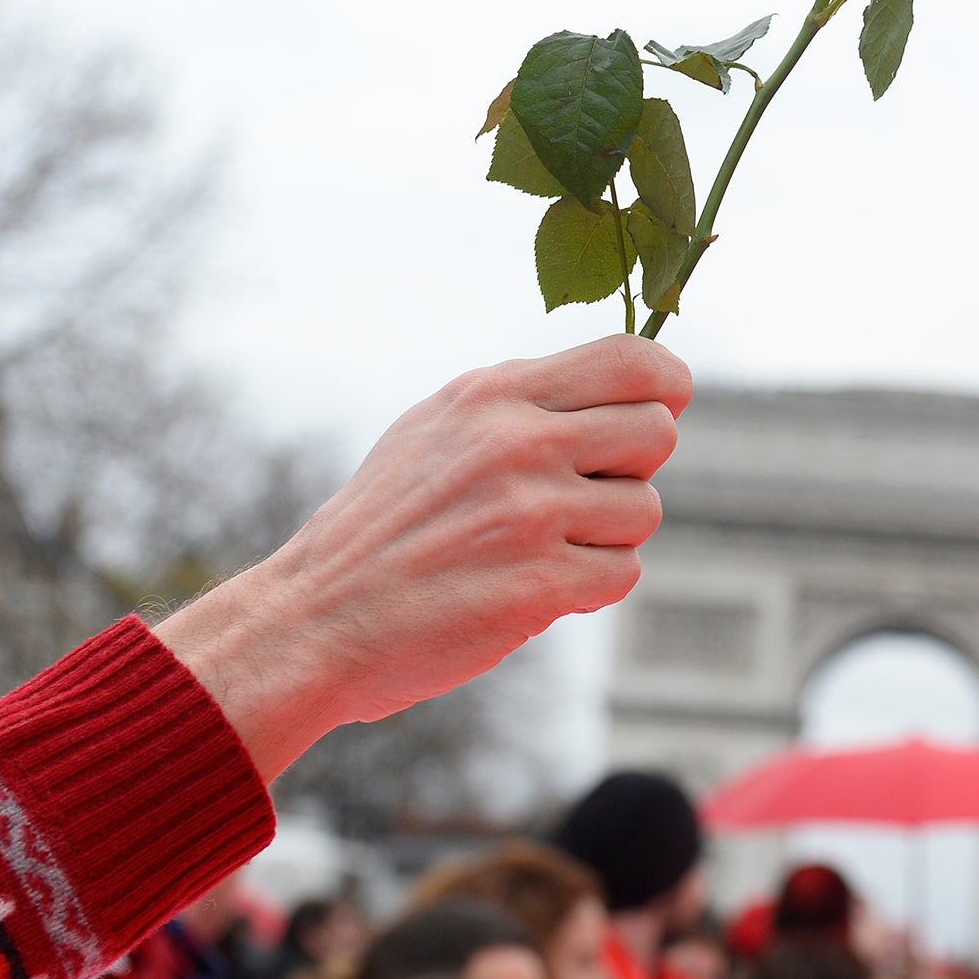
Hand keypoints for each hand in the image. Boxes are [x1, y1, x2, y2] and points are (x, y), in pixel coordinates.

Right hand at [157, 334, 689, 779]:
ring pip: (645, 509)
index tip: (661, 409)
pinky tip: (537, 587)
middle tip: (584, 494)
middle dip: (635, 468)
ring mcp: (530, 512)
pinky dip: (590, 588)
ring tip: (542, 547)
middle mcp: (517, 442)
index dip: (666, 386)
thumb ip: (528, 401)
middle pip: (658, 432)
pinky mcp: (539, 583)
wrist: (312, 620)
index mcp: (494, 394)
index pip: (632, 358)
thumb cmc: (386, 525)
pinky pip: (622, 573)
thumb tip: (635, 384)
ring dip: (608, 537)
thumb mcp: (440, 427)